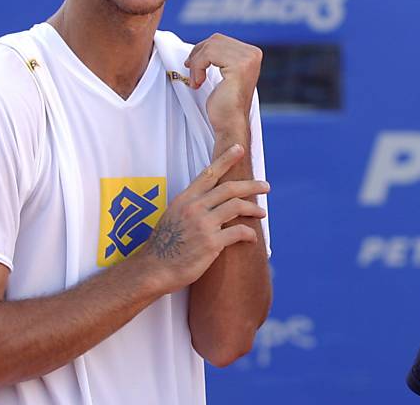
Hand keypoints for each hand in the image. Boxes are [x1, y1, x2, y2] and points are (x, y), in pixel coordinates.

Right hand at [137, 144, 268, 292]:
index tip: (239, 149)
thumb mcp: (173, 217)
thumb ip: (191, 207)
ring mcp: (203, 224)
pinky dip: (249, 233)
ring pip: (237, 206)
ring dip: (254, 208)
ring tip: (262, 212)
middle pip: (229, 188)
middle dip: (251, 185)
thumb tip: (211, 203)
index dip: (226, 159)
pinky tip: (253, 238)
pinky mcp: (211, 242)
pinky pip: (238, 232)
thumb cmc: (163, 246)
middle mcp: (194, 207)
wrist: (154, 269)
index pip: (208, 173)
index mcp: (185, 199)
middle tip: (265, 186)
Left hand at [184, 34, 261, 131]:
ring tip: (197, 81)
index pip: (220, 40)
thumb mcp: (224, 73)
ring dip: (197, 63)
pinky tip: (199, 83)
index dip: (202, 50)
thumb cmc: (225, 103)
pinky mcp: (238, 67)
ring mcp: (248, 59)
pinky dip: (198, 68)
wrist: (230, 123)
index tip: (193, 66)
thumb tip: (202, 44)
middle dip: (198, 55)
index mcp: (252, 53)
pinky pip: (209, 55)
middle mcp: (253, 54)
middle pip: (215, 40)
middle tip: (192, 74)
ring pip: (210, 46)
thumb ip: (220, 56)